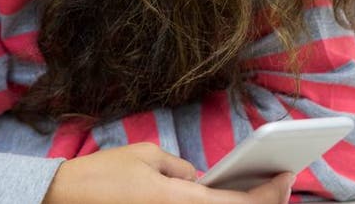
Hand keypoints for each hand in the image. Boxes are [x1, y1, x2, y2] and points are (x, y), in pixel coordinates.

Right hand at [42, 143, 293, 203]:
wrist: (69, 198)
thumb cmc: (105, 174)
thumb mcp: (147, 156)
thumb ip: (180, 168)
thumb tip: (198, 179)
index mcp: (181, 200)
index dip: (269, 194)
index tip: (286, 177)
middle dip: (262, 203)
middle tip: (278, 183)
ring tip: (255, 191)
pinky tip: (221, 196)